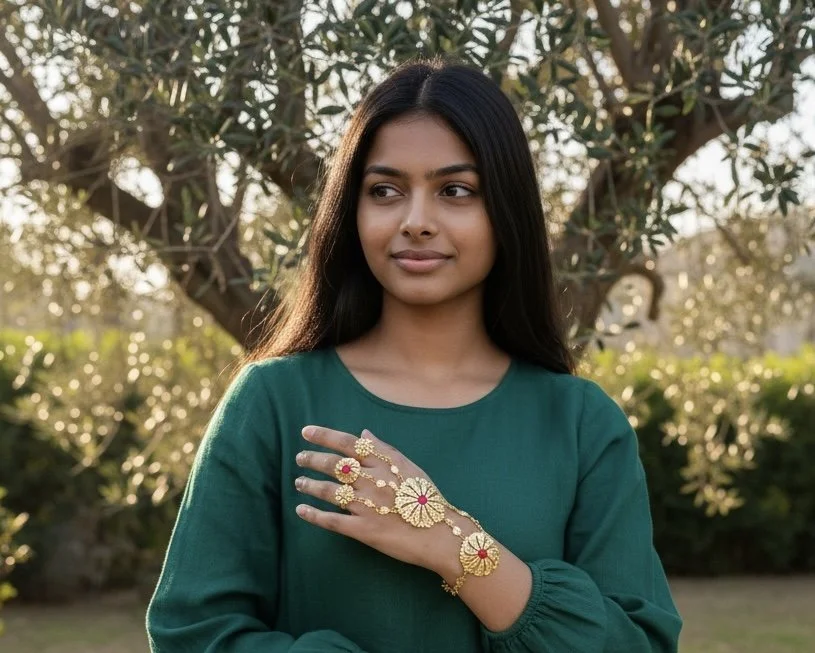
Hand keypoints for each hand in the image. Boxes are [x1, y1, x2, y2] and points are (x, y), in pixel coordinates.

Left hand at [294, 425, 473, 576]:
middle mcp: (373, 481)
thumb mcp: (410, 468)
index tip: (306, 432)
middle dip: (312, 459)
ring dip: (309, 485)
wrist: (441, 535)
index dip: (324, 436)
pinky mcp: (363, 530)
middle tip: (300, 458)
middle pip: (334, 465)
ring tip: (299, 482)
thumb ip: (385, 450)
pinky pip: (331, 520)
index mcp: (384, 463)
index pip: (348, 444)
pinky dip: (313, 514)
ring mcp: (366, 506)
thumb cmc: (427, 499)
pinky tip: (301, 510)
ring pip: (329, 491)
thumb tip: (364, 434)